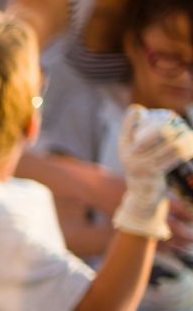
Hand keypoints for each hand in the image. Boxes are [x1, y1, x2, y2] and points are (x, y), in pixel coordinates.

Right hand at [117, 105, 192, 239]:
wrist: (141, 198)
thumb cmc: (142, 171)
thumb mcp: (135, 154)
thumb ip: (137, 136)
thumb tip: (138, 111)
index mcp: (124, 148)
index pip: (127, 127)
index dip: (133, 117)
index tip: (140, 111)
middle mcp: (130, 155)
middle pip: (156, 133)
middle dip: (170, 127)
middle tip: (179, 125)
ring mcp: (141, 165)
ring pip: (169, 145)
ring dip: (183, 139)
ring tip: (189, 136)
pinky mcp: (153, 174)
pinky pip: (174, 158)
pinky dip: (184, 150)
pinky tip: (189, 148)